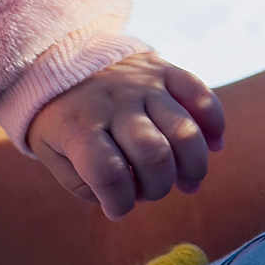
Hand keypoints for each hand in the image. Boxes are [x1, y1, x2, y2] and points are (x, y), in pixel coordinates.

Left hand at [28, 53, 224, 220]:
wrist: (57, 55)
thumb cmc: (59, 115)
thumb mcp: (50, 151)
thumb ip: (81, 182)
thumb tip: (122, 202)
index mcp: (78, 125)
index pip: (108, 173)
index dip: (119, 202)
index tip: (117, 208)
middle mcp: (113, 103)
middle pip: (153, 155)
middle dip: (158, 188)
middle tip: (150, 191)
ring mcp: (141, 84)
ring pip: (184, 131)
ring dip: (193, 167)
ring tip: (187, 182)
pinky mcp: (163, 68)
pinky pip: (200, 94)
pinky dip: (214, 123)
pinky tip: (213, 145)